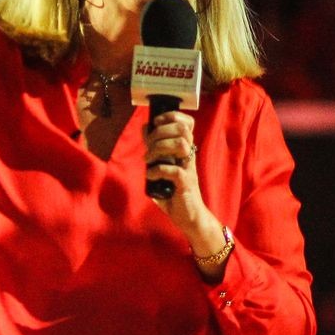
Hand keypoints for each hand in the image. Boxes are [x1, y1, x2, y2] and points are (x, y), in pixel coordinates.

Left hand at [146, 110, 227, 270]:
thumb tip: (145, 128)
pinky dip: (158, 170)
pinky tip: (151, 175)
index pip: (187, 123)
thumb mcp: (161, 167)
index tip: (157, 122)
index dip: (173, 116)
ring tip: (148, 160)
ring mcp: (189, 169)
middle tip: (148, 147)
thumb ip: (154, 149)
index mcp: (185, 150)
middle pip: (182, 130)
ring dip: (159, 148)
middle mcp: (189, 157)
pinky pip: (174, 170)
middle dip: (160, 133)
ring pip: (180, 145)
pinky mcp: (186, 184)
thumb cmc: (174, 192)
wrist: (188, 217)